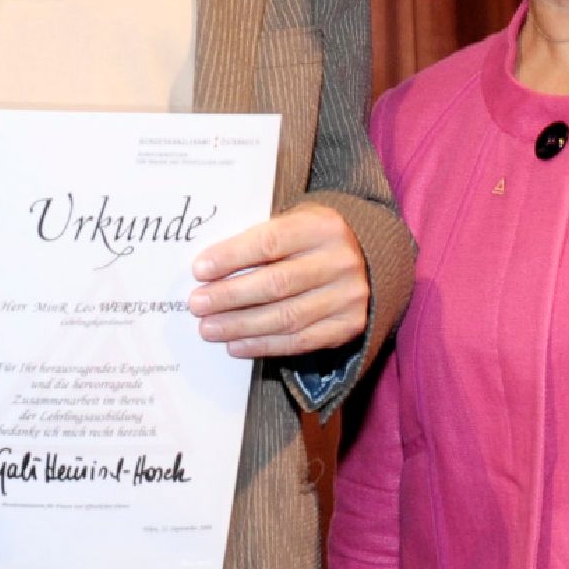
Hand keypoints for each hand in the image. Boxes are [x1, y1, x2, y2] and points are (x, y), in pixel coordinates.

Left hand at [187, 201, 368, 357]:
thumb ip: (261, 240)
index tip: (199, 270)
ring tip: (209, 329)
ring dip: (241, 326)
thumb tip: (208, 270)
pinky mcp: (349, 326)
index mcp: (323, 226)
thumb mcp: (296, 222)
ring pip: (286, 317)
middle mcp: (340, 261)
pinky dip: (264, 345)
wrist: (370, 258)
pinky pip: (300, 342)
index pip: (270, 242)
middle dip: (230, 296)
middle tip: (198, 304)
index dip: (232, 257)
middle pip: (276, 284)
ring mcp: (348, 296)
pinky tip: (236, 345)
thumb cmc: (314, 239)